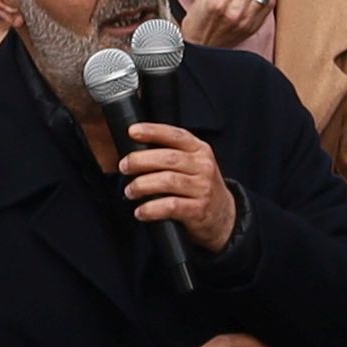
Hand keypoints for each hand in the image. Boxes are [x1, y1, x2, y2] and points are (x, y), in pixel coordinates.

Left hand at [118, 123, 245, 256]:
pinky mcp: (199, 209)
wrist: (223, 215)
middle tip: (123, 166)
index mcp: (200, 150)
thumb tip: (135, 150)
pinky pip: (170, 206)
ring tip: (130, 191)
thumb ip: (172, 154)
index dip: (153, 131)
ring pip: (167, 181)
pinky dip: (151, 209)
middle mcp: (203, 166)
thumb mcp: (193, 164)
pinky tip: (140, 211)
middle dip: (140, 161)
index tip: (132, 131)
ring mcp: (203, 188)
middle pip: (168, 158)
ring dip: (142, 185)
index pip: (175, 135)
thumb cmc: (199, 186)